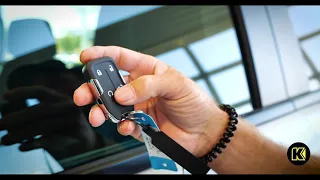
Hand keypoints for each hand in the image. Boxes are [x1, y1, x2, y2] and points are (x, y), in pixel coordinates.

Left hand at [0, 86, 102, 159]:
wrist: (87, 145)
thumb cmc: (64, 129)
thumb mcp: (51, 115)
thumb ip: (32, 111)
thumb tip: (3, 108)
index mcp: (62, 99)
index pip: (42, 91)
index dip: (23, 92)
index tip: (4, 96)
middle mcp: (69, 108)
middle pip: (39, 110)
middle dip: (16, 117)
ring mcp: (73, 123)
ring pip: (42, 126)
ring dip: (19, 134)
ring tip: (4, 141)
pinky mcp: (75, 138)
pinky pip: (50, 141)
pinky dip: (33, 144)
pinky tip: (21, 147)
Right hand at [73, 46, 228, 156]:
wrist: (203, 132)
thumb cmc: (194, 102)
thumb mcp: (176, 84)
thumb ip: (148, 85)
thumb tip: (122, 93)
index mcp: (147, 71)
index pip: (120, 58)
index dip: (102, 55)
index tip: (86, 57)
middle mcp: (138, 89)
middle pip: (108, 85)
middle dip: (92, 88)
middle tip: (85, 94)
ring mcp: (137, 108)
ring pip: (110, 107)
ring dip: (100, 111)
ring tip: (98, 115)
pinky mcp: (139, 126)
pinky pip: (123, 126)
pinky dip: (122, 127)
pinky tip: (128, 126)